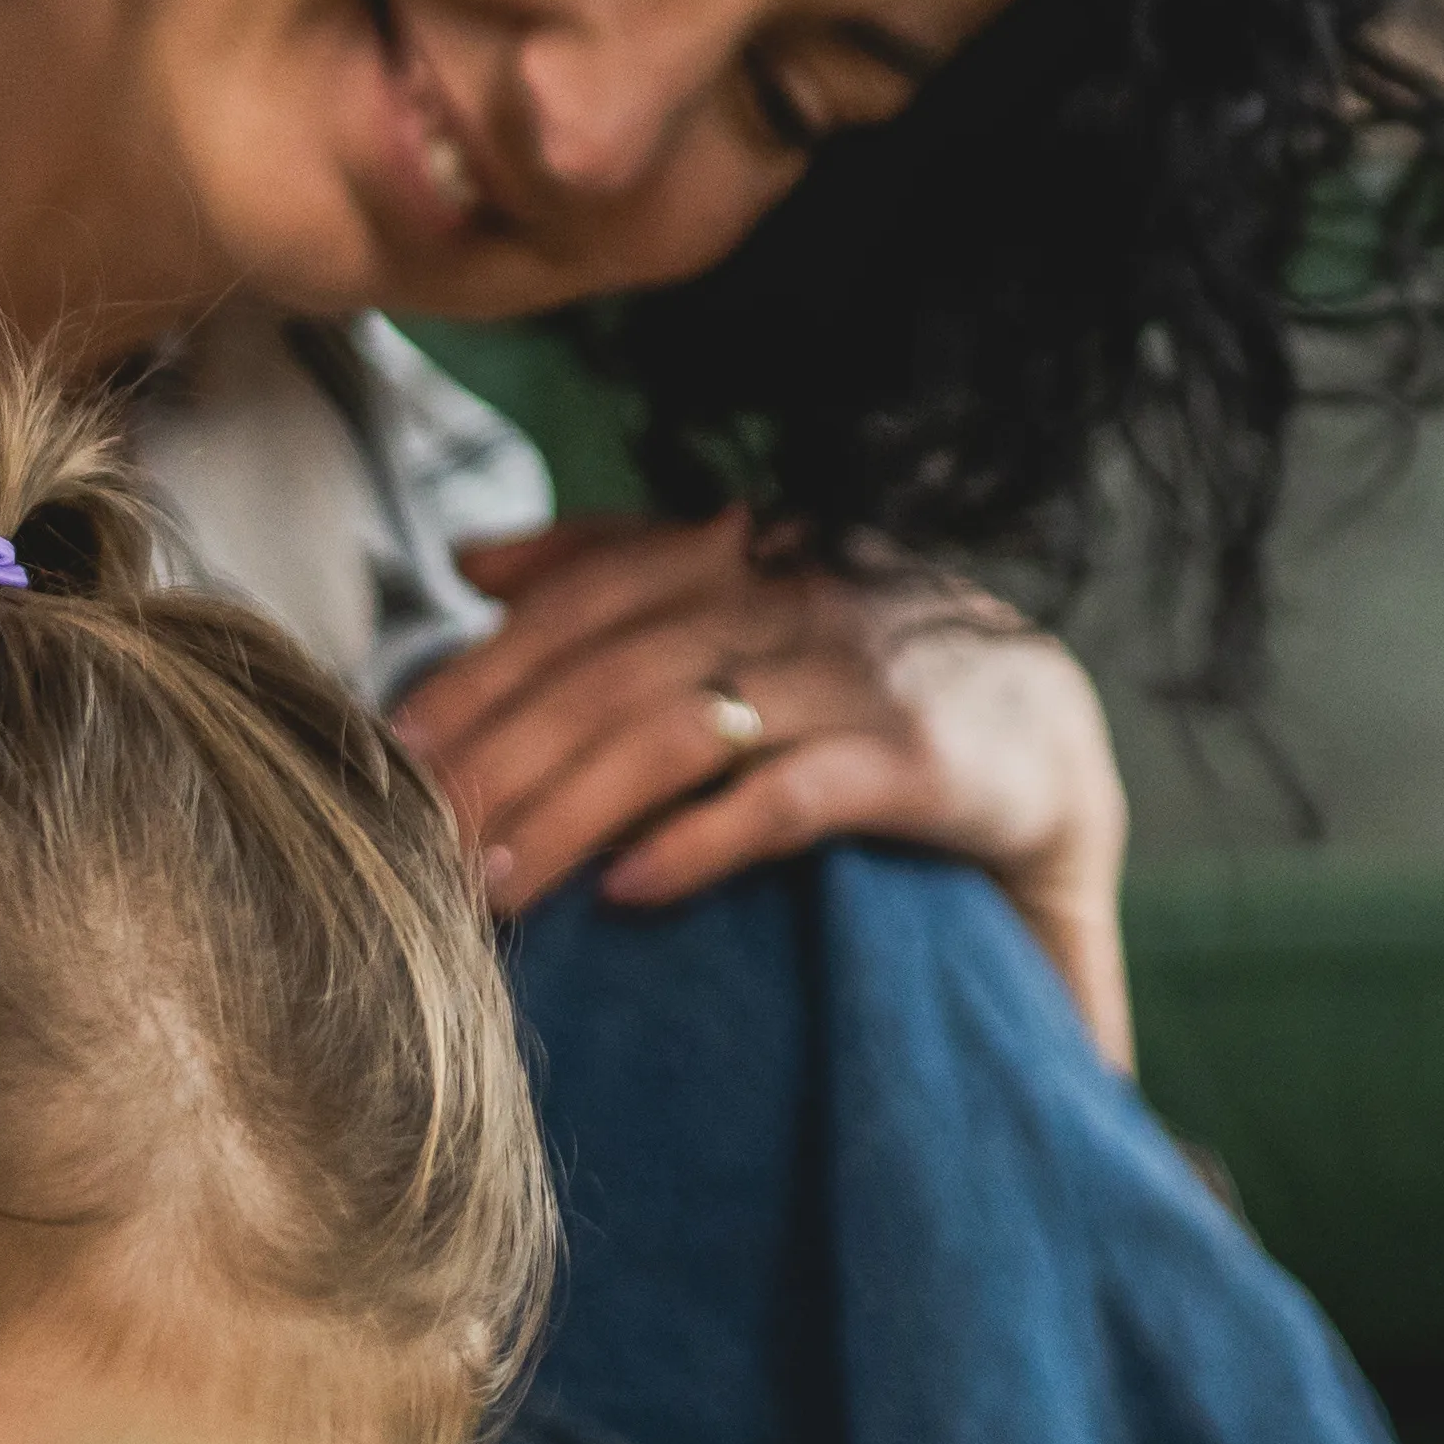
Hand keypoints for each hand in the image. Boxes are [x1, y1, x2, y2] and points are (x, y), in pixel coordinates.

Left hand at [397, 520, 1137, 1066]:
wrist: (1050, 740)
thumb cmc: (863, 676)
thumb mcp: (746, 600)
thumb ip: (616, 564)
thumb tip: (473, 563)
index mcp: (744, 553)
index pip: (587, 597)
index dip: (484, 667)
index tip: (393, 747)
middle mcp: (795, 597)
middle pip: (614, 669)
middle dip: (503, 755)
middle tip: (416, 840)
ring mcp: (858, 677)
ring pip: (683, 732)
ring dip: (571, 810)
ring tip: (493, 886)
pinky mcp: (919, 766)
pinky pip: (792, 798)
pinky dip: (702, 841)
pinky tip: (628, 890)